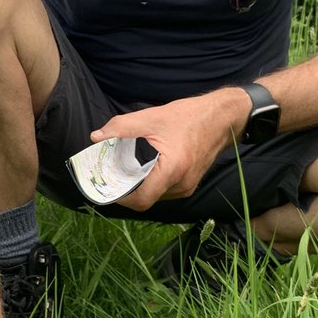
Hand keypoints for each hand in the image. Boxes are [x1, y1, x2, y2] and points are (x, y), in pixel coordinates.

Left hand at [90, 89, 246, 210]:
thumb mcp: (152, 117)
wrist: (222, 118)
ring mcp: (187, 186)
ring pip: (155, 197)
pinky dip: (150, 184)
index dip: (121, 198)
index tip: (106, 186)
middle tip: (109, 176)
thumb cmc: (190, 116)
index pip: (142, 200)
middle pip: (146, 200)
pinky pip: (164, 191)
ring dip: (138, 188)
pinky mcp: (189, 184)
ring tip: (123, 171)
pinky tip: (141, 169)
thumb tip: (96, 137)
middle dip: (126, 190)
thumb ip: (121, 127)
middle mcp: (182, 184)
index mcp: (173, 170)